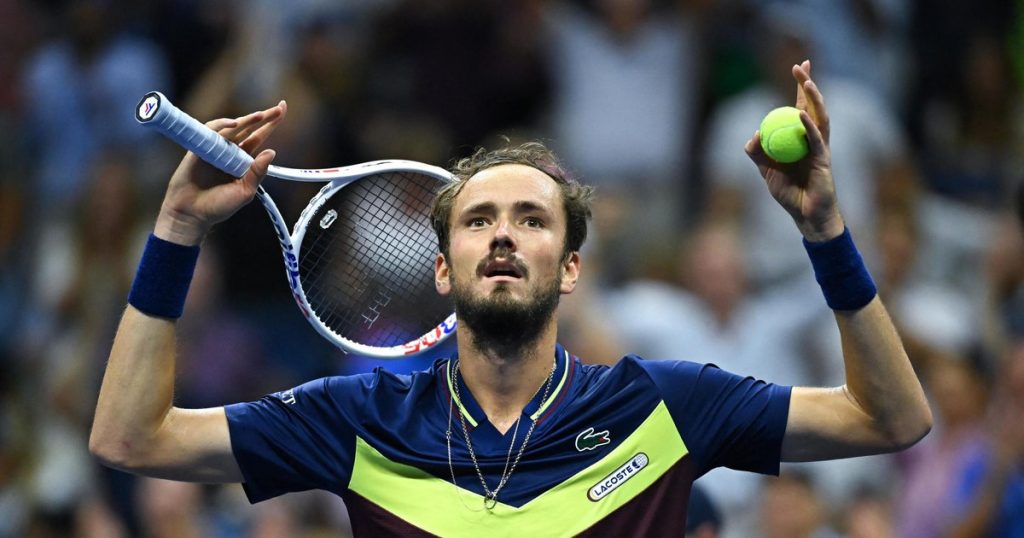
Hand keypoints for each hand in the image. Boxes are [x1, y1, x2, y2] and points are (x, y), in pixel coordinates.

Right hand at [154, 101, 286, 244]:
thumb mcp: (245, 192)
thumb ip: (257, 173)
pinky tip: (234, 124)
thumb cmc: (217, 206)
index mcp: (243, 161)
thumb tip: (271, 152)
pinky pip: (212, 131)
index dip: (270, 125)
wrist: (191, 214)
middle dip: (264, 117)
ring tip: (261, 116)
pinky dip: (222, 125)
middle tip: (278, 108)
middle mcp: (231, 151)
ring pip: (233, 128)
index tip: (283, 110)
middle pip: (249, 129)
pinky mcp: (200, 147)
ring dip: (247, 120)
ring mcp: (215, 148)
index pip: (259, 138)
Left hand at [745, 60, 844, 241]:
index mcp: (800, 139)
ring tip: (806, 81)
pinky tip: (800, 114)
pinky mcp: (824, 159)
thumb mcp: (766, 172)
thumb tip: (752, 135)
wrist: (805, 216)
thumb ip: (757, 154)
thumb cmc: (789, 194)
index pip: (800, 107)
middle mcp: (813, 139)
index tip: (798, 67)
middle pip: (812, 105)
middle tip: (802, 64)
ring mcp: (820, 147)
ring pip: (819, 116)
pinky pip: (816, 139)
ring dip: (813, 98)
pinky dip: (808, 125)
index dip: (800, 87)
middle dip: (808, 83)